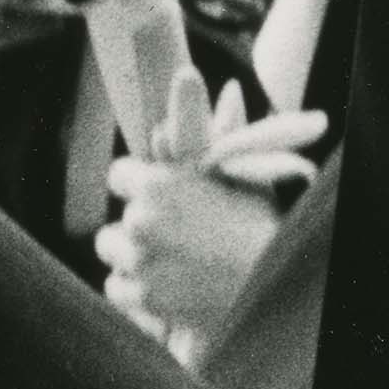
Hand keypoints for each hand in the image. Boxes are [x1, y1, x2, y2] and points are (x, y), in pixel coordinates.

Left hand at [97, 150, 291, 355]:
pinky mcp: (141, 298)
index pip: (119, 174)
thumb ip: (221, 136)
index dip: (139, 185)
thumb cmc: (263, 227)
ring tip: (172, 263)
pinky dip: (134, 289)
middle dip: (139, 228)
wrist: (276, 284)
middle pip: (117, 222)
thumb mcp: (244, 176)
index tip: (158, 197)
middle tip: (176, 238)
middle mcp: (141, 222)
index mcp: (161, 185)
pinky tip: (166, 285)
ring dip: (133, 258)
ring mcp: (138, 263)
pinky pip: (116, 287)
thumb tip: (229, 90)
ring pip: (113, 254)